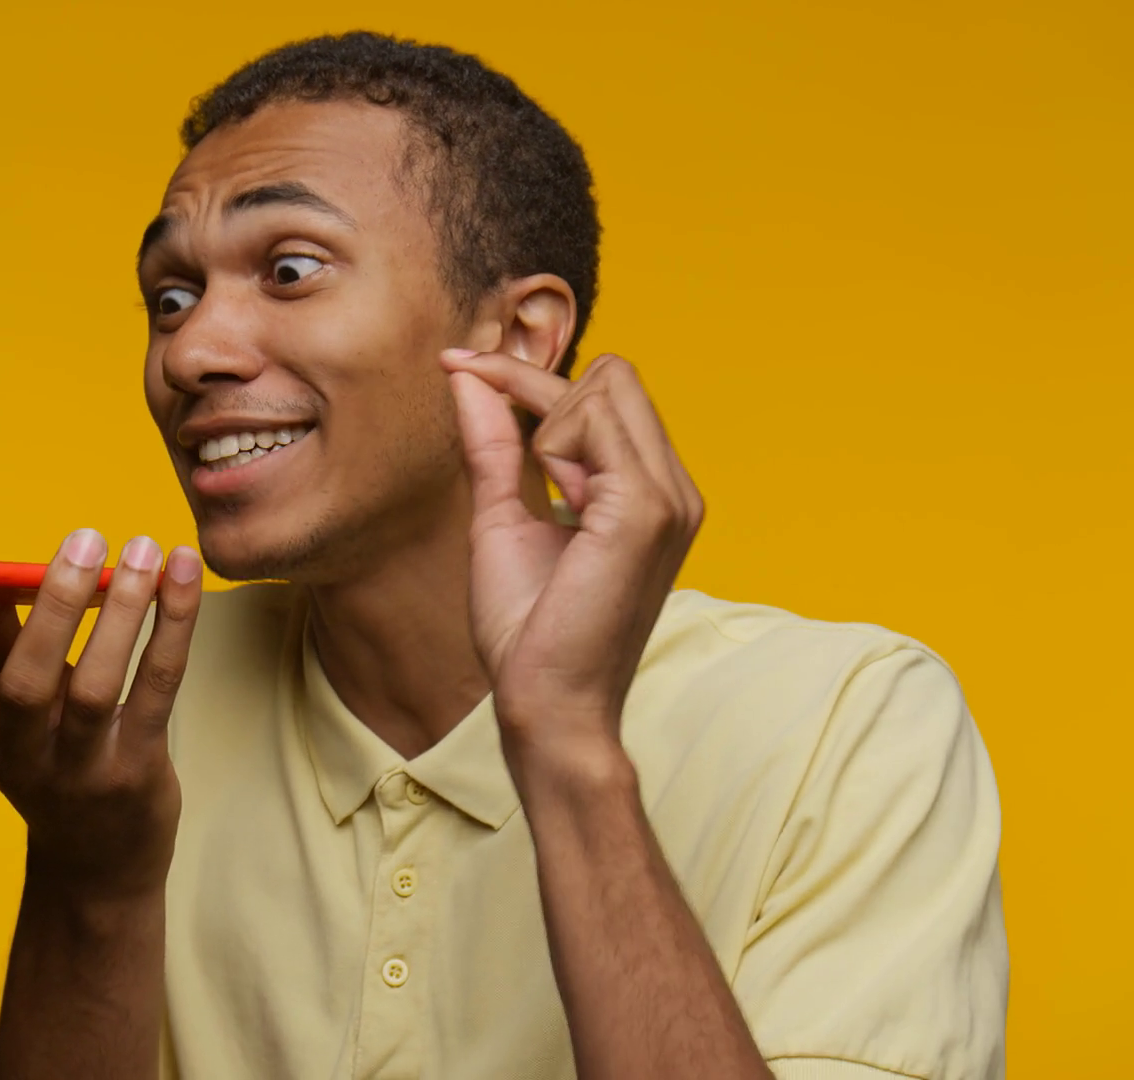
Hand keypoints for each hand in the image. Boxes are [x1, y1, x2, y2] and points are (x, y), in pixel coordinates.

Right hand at [0, 531, 203, 899]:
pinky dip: (173, 628)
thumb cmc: (50, 755)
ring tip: (143, 548)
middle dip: (54, 607)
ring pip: (96, 687)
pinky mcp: (136, 770)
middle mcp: (21, 752)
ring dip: (123, 611)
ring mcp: (80, 768)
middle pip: (27, 680)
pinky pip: (157, 690)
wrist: (97, 864)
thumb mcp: (9, 705)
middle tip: (82, 538)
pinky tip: (182, 575)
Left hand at [440, 349, 703, 758]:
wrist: (547, 704)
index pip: (607, 390)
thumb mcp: (501, 517)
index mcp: (651, 491)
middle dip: (541, 395)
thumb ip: (493, 444)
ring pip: (606, 386)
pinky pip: (593, 424)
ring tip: (551, 501)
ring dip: (550, 429)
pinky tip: (558, 500)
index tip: (458, 364)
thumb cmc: (529, 631)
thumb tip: (467, 375)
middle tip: (520, 467)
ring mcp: (671, 496)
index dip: (526, 375)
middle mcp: (675, 487)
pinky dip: (555, 447)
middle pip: (613, 374)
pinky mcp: (649, 509)